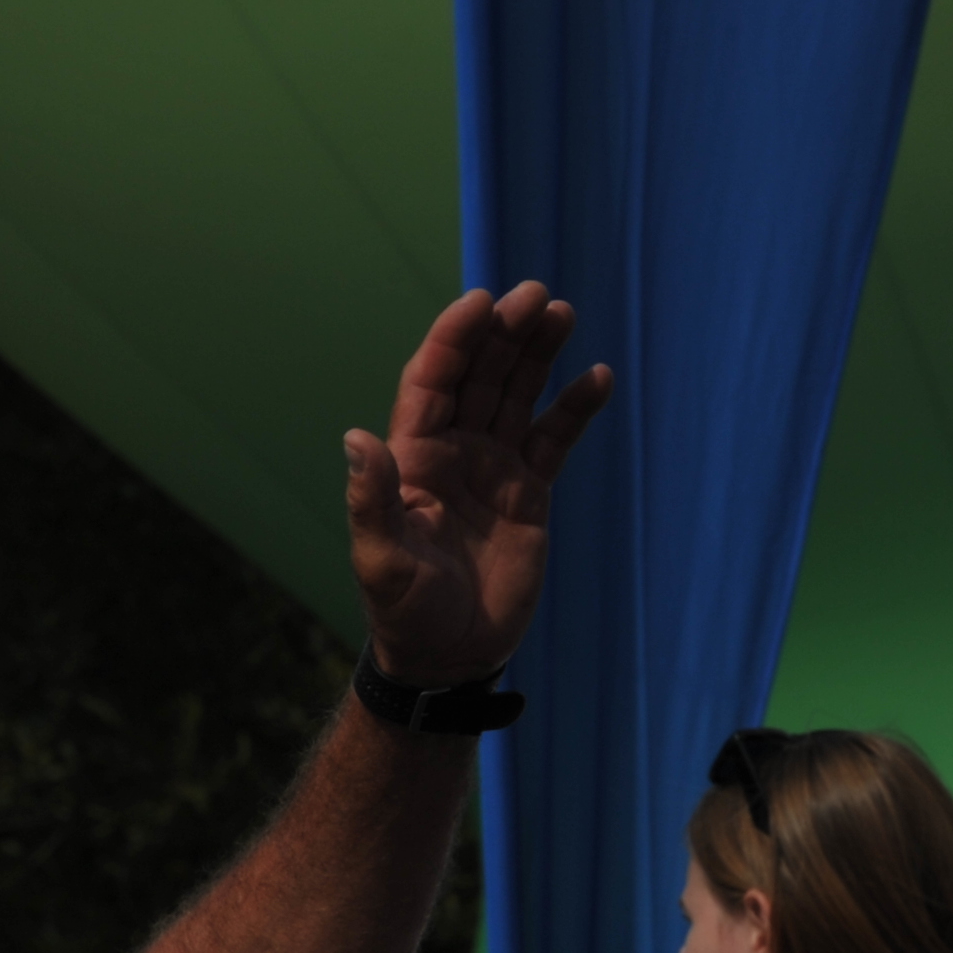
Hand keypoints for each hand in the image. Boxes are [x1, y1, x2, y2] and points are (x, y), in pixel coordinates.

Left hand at [343, 285, 612, 687]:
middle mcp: (453, 452)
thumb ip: (372, 499)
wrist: (449, 656)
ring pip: (517, 395)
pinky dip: (575, 407)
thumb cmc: (406, 612)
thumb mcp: (382, 560)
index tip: (480, 303)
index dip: (453, 341)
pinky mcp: (529, 492)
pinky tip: (597, 377)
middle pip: (479, 376)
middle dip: (503, 334)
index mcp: (413, 459)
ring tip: (561, 314)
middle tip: (534, 296)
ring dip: (537, 354)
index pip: (431, 382)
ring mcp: (492, 468)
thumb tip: (355, 438)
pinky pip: (554, 437)